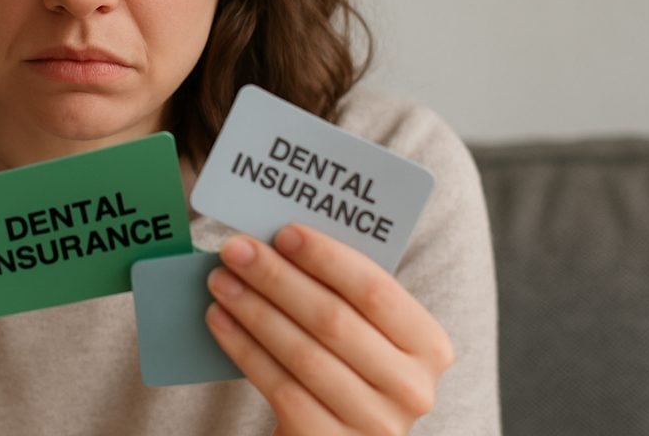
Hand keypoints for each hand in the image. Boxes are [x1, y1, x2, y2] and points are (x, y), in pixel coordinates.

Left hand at [205, 224, 453, 434]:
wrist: (334, 434)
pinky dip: (245, 349)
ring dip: (254, 310)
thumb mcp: (362, 329)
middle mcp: (410, 389)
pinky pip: (280, 388)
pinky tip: (220, 321)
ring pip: (302, 354)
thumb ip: (338, 291)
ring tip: (221, 281)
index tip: (282, 232)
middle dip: (277, 278)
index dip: (327, 258)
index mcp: (428, 346)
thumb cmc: (346, 363)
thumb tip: (275, 241)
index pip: (376, 290)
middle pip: (333, 320)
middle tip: (235, 250)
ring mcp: (373, 424)